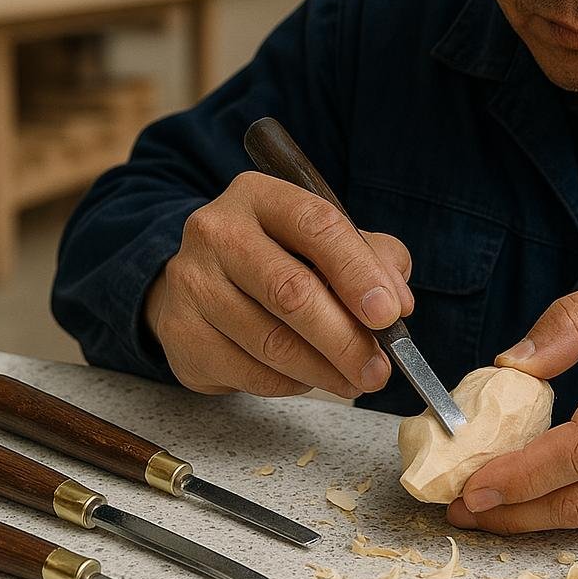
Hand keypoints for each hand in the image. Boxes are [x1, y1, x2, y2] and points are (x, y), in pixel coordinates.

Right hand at [144, 171, 413, 397]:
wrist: (202, 280)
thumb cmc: (280, 257)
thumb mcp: (327, 241)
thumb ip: (373, 258)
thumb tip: (397, 303)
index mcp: (260, 195)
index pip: (316, 226)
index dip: (358, 272)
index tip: (389, 314)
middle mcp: (216, 230)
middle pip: (291, 291)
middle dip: (346, 338)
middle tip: (380, 370)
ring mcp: (191, 282)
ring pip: (270, 341)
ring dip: (325, 370)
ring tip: (356, 381)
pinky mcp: (179, 332)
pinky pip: (248, 372)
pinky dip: (290, 383)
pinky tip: (310, 377)